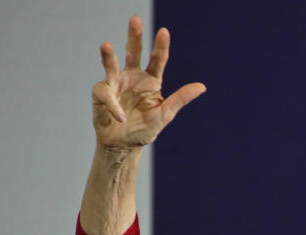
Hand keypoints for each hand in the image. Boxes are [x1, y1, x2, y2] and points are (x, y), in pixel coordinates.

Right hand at [91, 16, 205, 148]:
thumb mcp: (165, 114)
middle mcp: (133, 77)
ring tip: (106, 45)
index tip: (164, 32)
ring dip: (108, 56)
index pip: (157, 60)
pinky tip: (120, 116)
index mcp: (151, 80)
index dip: (161, 47)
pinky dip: (113, 105)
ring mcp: (116, 83)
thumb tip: (202, 86)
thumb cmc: (145, 129)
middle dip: (134, 36)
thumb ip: (181, 99)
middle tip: (136, 20)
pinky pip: (106, 94)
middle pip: (133, 52)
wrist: (125, 145)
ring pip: (111, 64)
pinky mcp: (102, 93)